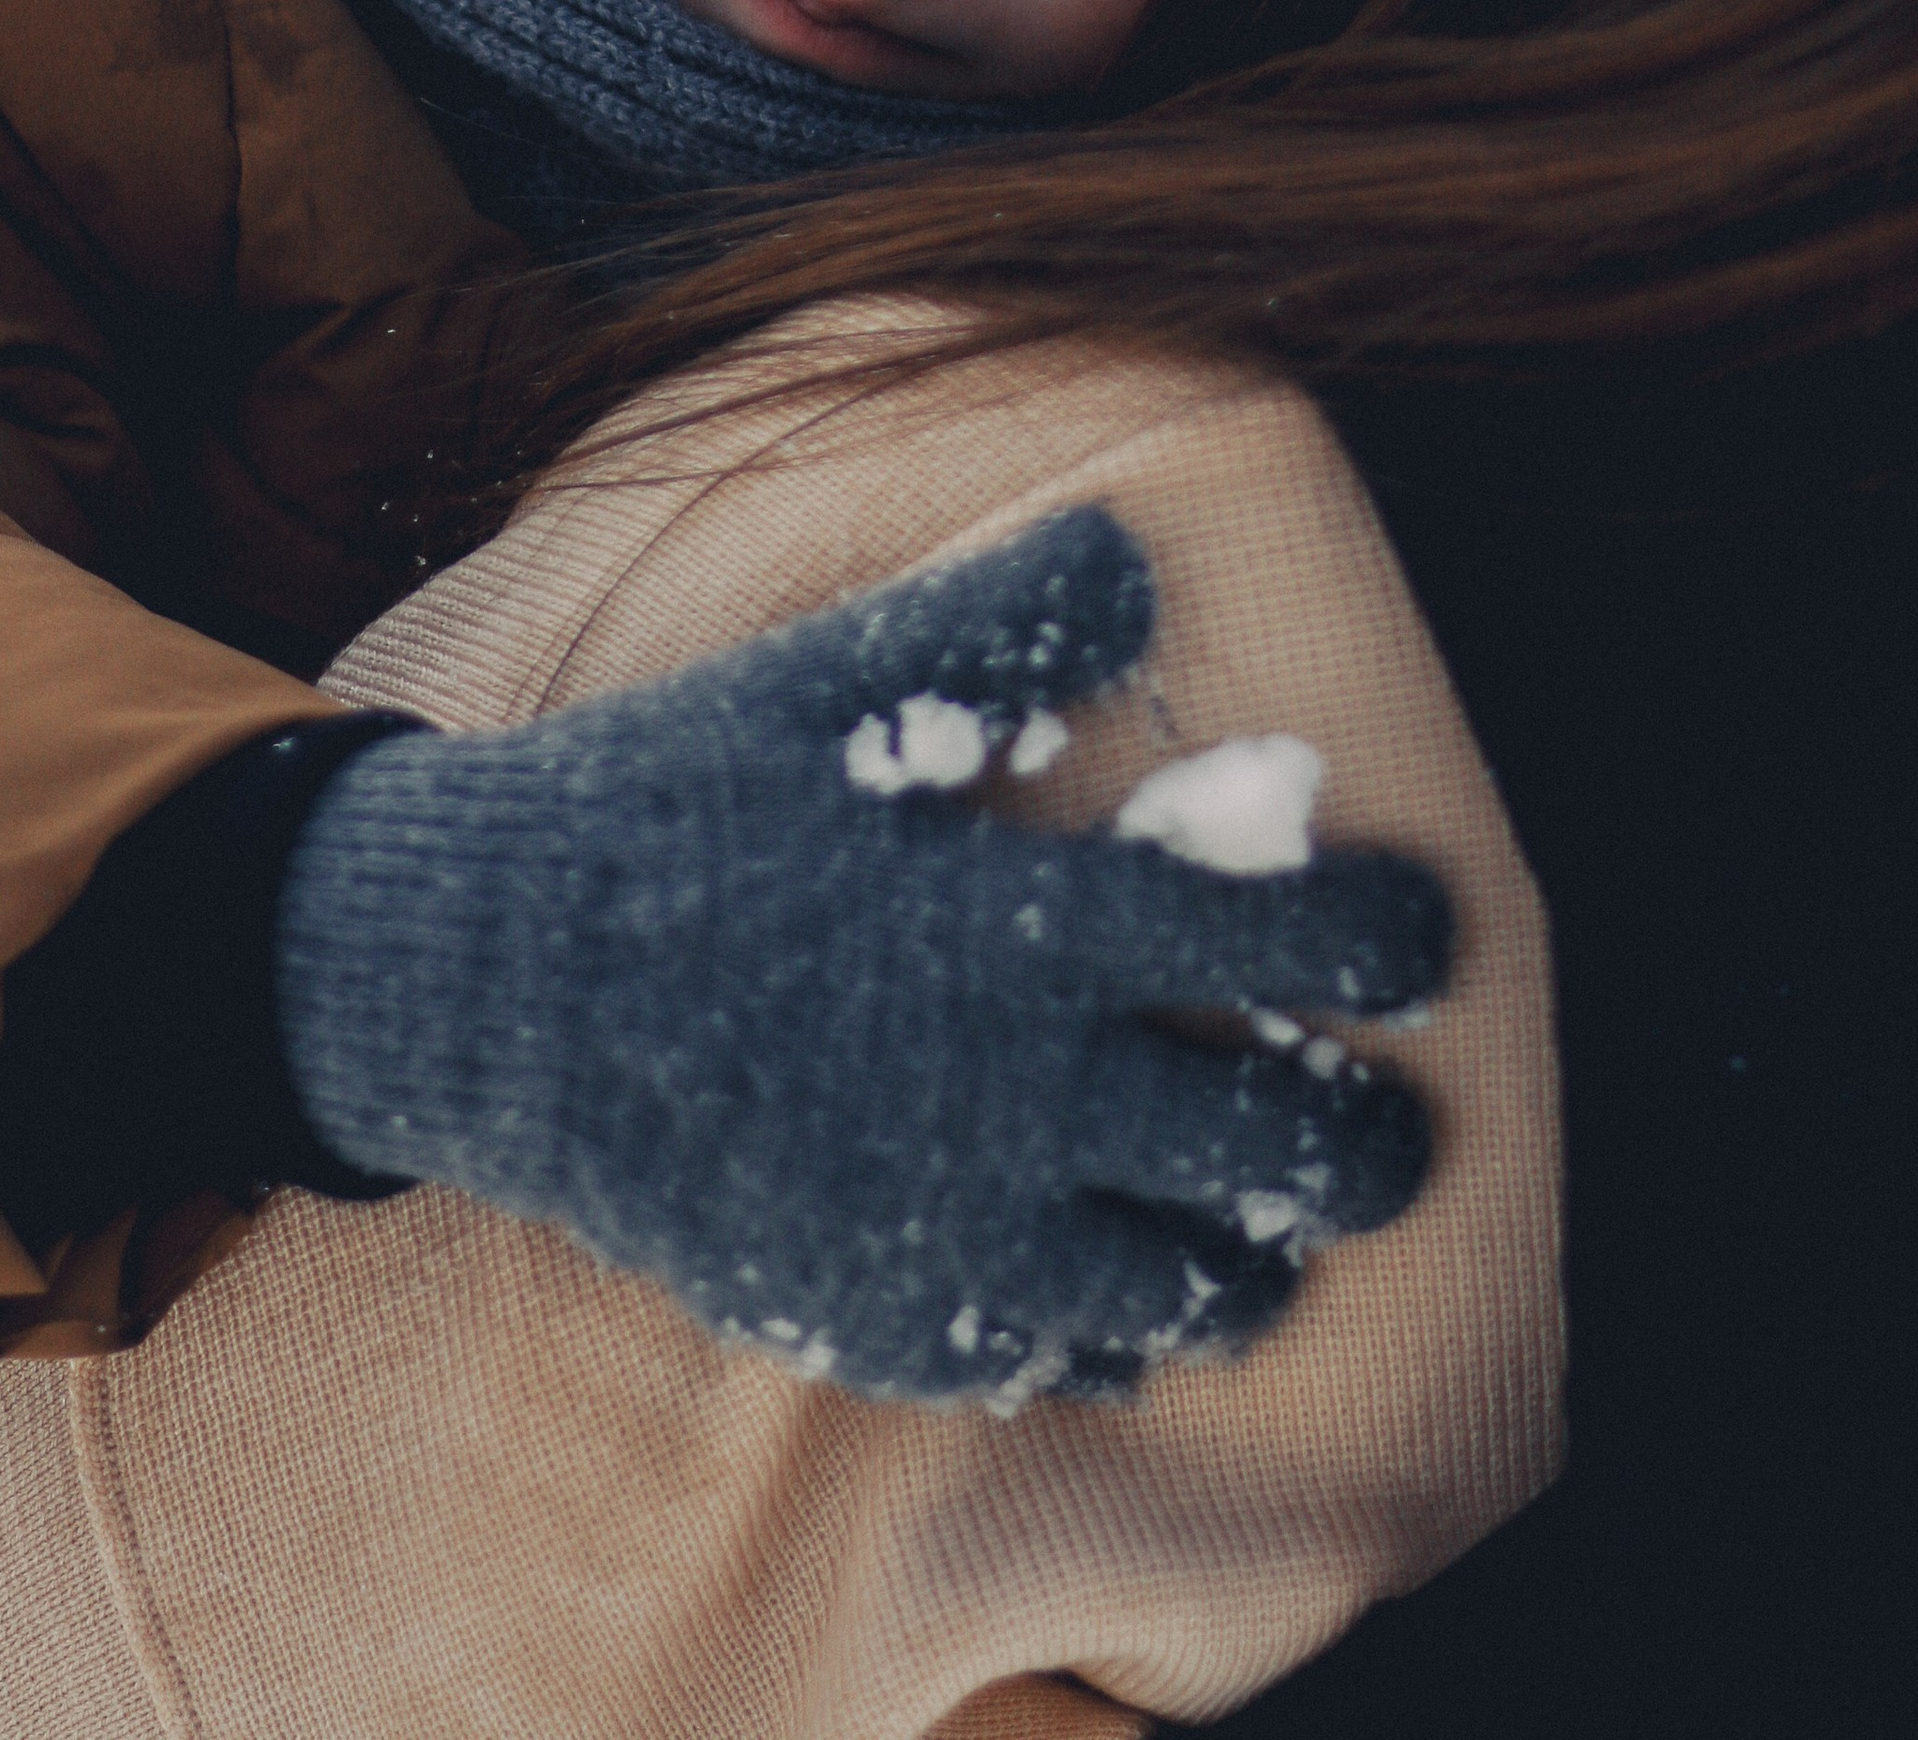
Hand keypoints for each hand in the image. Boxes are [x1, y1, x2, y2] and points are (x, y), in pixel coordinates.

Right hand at [276, 506, 1448, 1404]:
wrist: (489, 983)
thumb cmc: (673, 801)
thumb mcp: (831, 682)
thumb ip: (1000, 623)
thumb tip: (1137, 553)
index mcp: (1028, 920)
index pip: (1288, 944)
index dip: (1393, 944)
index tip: (1428, 941)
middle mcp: (1018, 1090)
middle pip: (1283, 1154)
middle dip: (1373, 1148)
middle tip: (1387, 1130)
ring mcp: (952, 1224)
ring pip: (1195, 1291)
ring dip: (1259, 1260)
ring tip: (1265, 1229)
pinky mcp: (882, 1318)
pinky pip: (1062, 1363)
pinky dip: (1118, 1335)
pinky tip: (1114, 1288)